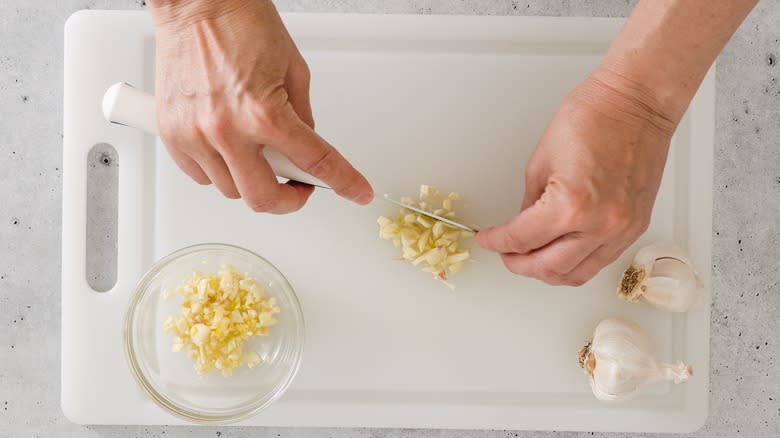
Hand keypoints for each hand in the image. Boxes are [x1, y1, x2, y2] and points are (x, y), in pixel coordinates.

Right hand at [148, 0, 372, 212]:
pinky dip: (218, 171)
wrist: (196, 3)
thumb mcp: (294, 70)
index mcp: (264, 113)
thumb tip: (305, 149)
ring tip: (257, 151)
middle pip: (263, 199)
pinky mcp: (171, 134)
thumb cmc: (241, 24)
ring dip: (251, 180)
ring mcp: (195, 135)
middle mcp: (226, 130)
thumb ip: (303, 117)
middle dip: (287, 200)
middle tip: (296, 186)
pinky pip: (200, 176)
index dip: (343, 182)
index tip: (356, 192)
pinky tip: (228, 148)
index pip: (314, 162)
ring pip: (230, 190)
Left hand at [476, 71, 676, 285]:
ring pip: (576, 274)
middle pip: (549, 268)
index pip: (523, 240)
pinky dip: (575, 263)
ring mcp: (621, 230)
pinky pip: (600, 261)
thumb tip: (521, 229)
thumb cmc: (593, 118)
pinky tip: (561, 252)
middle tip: (506, 253)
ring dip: (548, 271)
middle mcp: (600, 225)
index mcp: (570, 205)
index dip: (498, 243)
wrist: (636, 104)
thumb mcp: (540, 162)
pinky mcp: (636, 228)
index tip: (488, 240)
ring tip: (530, 257)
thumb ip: (529, 204)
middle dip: (519, 264)